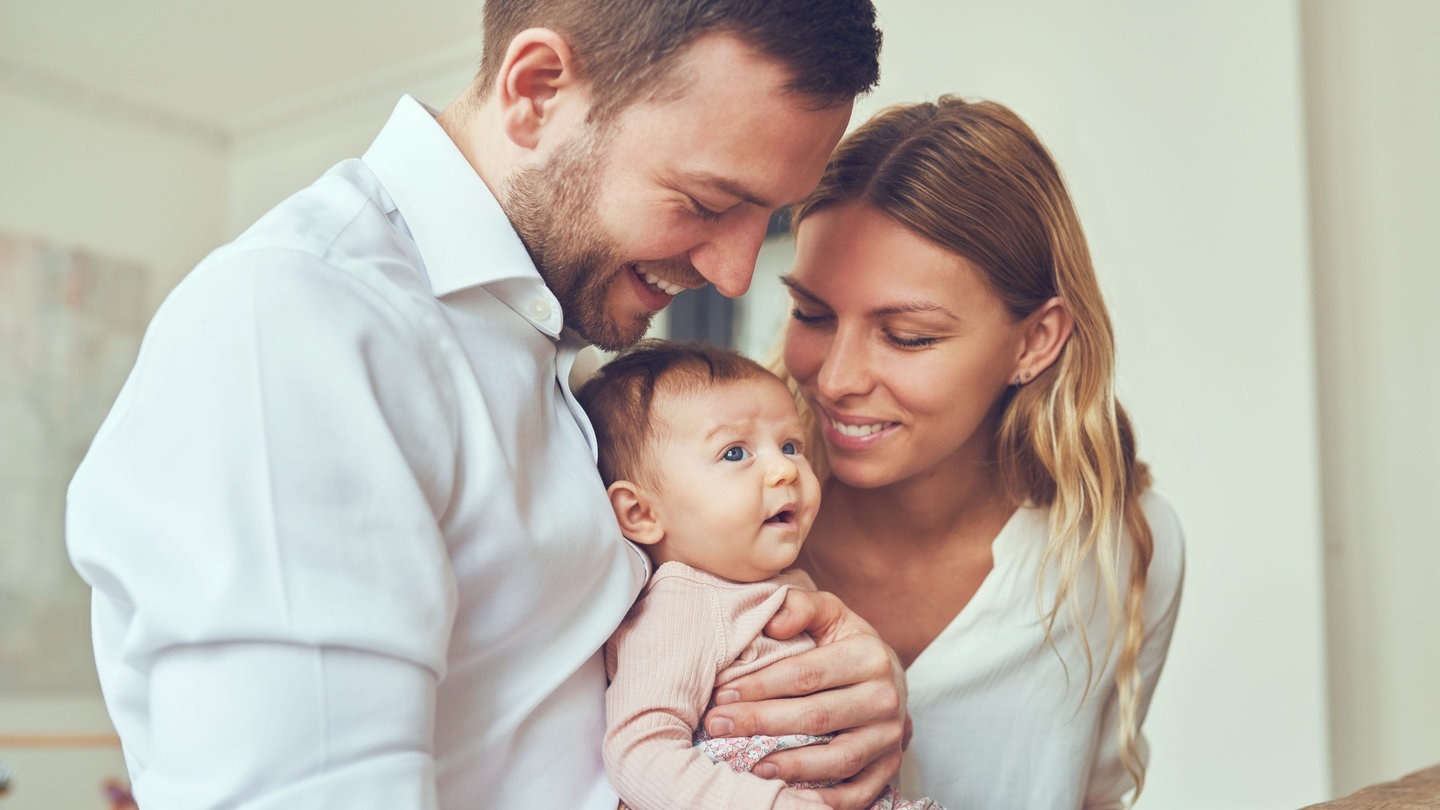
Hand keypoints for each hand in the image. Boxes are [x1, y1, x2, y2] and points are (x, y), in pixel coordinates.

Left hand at [702, 588, 906, 809]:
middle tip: (718, 726)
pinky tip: (789, 796)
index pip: (806, 675)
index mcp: (869, 656)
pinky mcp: (890, 766)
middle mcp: (886, 698)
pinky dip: (828, 801)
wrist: (888, 675)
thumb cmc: (844, 642)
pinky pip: (860, 791)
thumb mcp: (829, 612)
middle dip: (761, 723)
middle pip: (817, 717)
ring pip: (839, 758)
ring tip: (751, 765)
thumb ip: (801, 606)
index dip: (761, 685)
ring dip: (792, 766)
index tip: (722, 694)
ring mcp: (889, 736)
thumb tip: (774, 622)